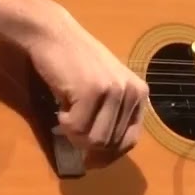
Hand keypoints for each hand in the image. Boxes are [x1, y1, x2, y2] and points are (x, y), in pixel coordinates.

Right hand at [25, 10, 148, 156]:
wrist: (54, 35)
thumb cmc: (75, 62)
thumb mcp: (104, 89)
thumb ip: (111, 117)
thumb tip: (103, 160)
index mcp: (139, 94)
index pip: (130, 141)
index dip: (109, 155)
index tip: (90, 159)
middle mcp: (132, 92)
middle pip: (110, 144)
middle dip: (86, 144)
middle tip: (69, 128)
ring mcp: (113, 91)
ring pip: (95, 141)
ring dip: (74, 135)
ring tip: (66, 113)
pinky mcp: (92, 91)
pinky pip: (76, 129)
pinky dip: (63, 123)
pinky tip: (61, 105)